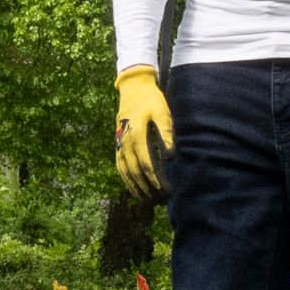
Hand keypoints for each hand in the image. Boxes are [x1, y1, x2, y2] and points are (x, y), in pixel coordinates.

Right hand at [112, 64, 174, 197]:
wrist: (133, 88)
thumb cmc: (151, 100)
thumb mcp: (162, 112)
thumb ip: (166, 133)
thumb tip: (170, 156)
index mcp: (137, 134)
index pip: (147, 163)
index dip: (156, 179)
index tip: (166, 190)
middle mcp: (125, 142)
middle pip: (135, 171)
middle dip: (148, 188)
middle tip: (161, 200)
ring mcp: (119, 143)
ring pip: (126, 171)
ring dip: (136, 187)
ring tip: (147, 201)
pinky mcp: (118, 143)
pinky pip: (120, 166)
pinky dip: (126, 179)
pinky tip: (133, 189)